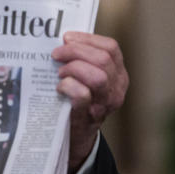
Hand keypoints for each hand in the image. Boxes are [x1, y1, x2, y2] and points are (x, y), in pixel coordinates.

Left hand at [51, 32, 127, 173]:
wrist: (76, 136)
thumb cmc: (77, 100)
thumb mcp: (87, 78)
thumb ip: (82, 59)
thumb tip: (63, 38)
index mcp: (118, 74)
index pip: (111, 47)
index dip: (87, 39)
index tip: (67, 38)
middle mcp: (117, 88)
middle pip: (103, 59)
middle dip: (75, 51)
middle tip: (56, 54)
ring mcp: (106, 104)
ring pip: (98, 76)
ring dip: (73, 68)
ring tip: (60, 73)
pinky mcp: (90, 116)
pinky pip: (83, 94)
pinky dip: (68, 86)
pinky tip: (59, 87)